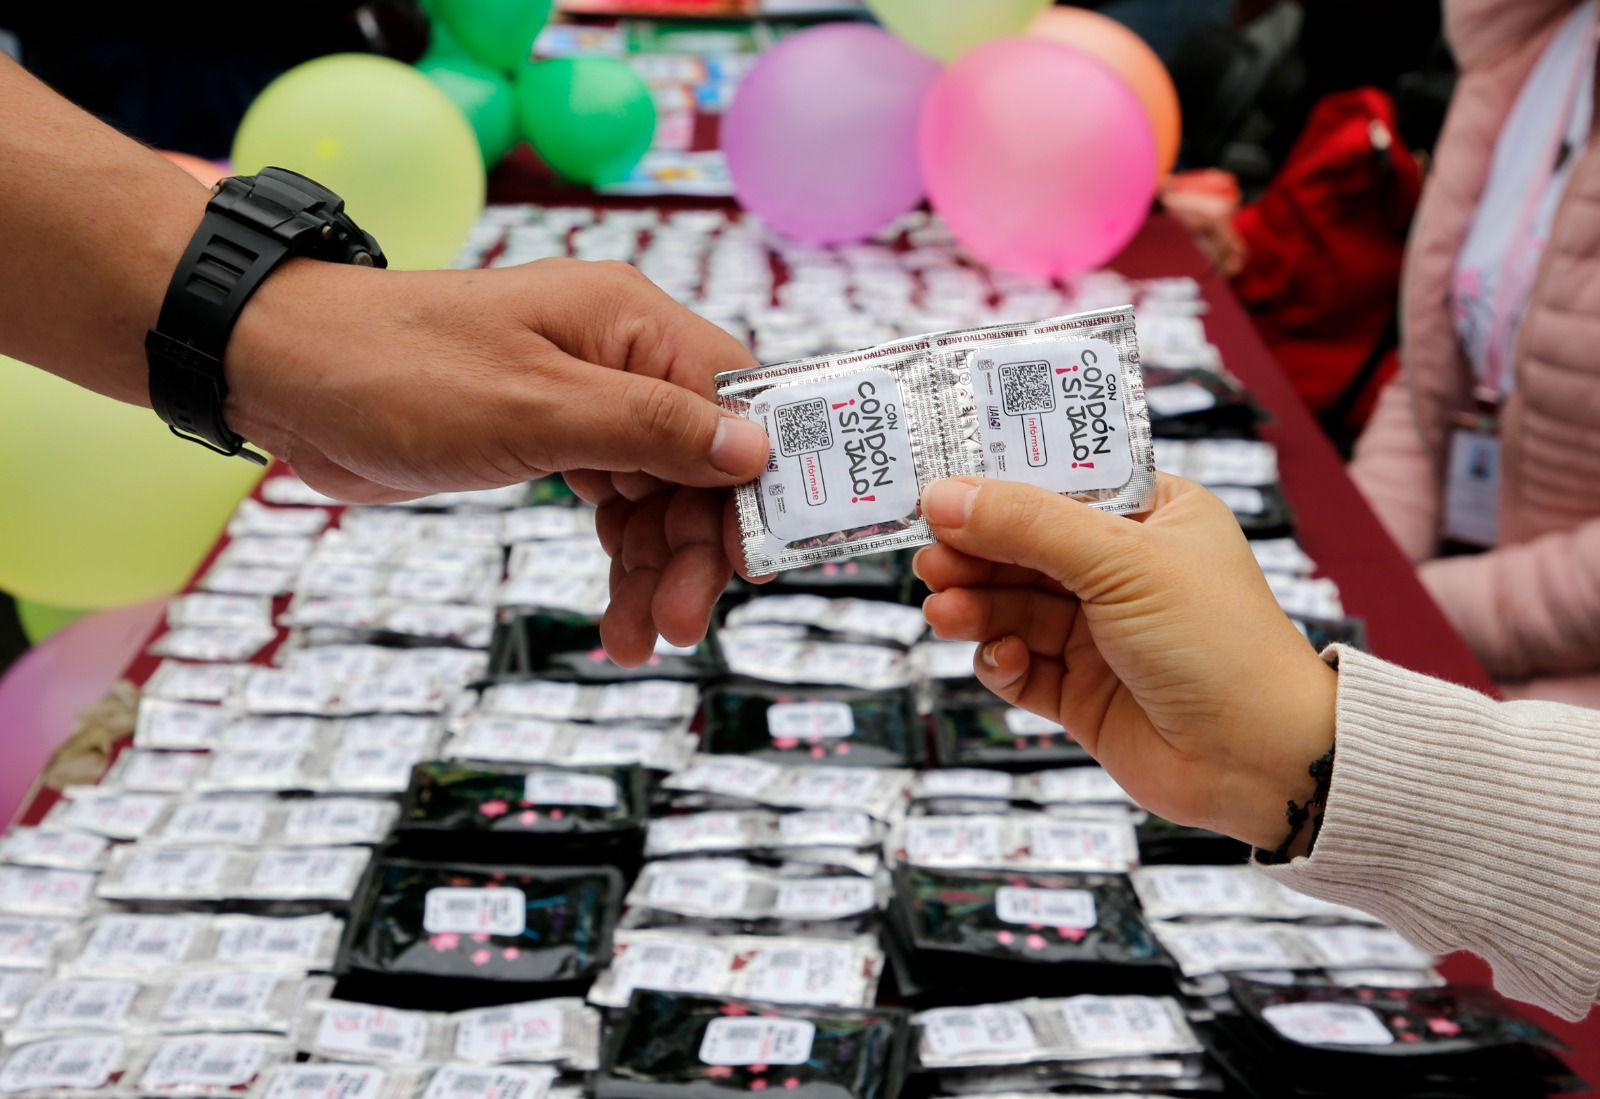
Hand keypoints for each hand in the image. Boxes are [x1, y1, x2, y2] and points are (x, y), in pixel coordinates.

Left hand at [225, 257, 769, 665]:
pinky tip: (616, 615)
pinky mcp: (552, 439)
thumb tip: (755, 451)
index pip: (738, 401)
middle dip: (696, 546)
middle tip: (681, 624)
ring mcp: (587, 400)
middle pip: (703, 462)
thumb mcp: (534, 407)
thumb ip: (650, 428)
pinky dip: (620, 559)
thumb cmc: (400, 373)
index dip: (761, 480)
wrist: (288, 379)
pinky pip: (615, 506)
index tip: (759, 559)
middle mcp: (621, 357)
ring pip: (661, 495)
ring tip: (636, 641)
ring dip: (656, 568)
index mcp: (632, 324)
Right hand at [916, 473, 1336, 852]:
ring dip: (976, 608)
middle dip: (975, 553)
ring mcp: (1101, 633)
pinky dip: (1003, 662)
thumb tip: (944, 496)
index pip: (1060, 483)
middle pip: (1024, 547)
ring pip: (1013, 608)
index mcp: (1152, 515)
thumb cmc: (1216, 643)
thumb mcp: (1121, 562)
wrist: (1260, 762)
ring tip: (945, 613)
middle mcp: (1124, 570)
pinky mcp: (1082, 693)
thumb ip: (1027, 526)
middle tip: (930, 558)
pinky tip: (1008, 660)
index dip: (998, 483)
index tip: (938, 487)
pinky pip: (1021, 667)